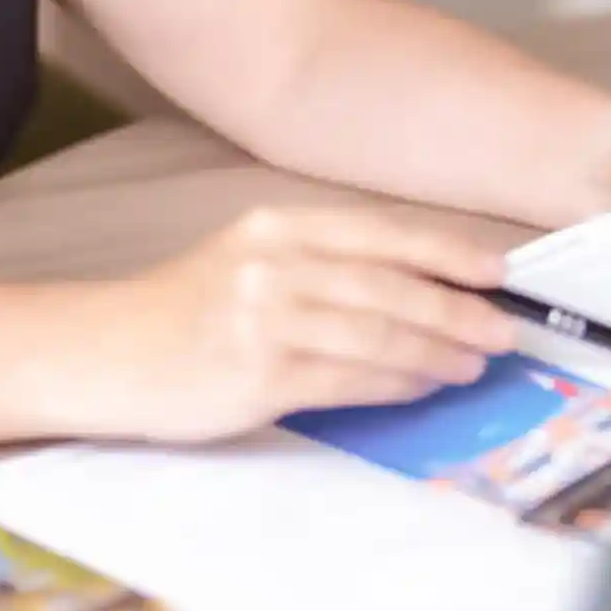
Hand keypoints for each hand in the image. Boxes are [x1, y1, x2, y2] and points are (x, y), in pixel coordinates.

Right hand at [80, 204, 519, 444]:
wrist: (106, 351)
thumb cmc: (186, 308)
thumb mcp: (252, 257)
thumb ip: (323, 263)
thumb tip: (416, 286)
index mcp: (281, 224)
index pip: (384, 234)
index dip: (448, 252)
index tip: (497, 271)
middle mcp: (278, 262)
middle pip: (391, 284)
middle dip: (458, 308)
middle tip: (504, 329)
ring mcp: (267, 318)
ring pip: (378, 332)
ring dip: (437, 350)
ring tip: (475, 362)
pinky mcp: (258, 374)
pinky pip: (347, 378)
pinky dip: (395, 383)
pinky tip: (423, 386)